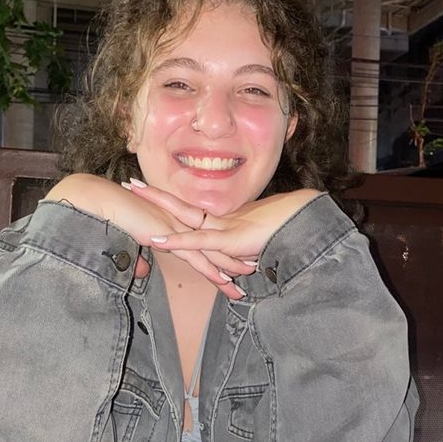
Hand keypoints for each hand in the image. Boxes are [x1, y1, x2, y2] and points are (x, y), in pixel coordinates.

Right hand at [44, 174, 247, 298]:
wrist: (105, 202)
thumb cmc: (113, 216)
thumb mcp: (130, 239)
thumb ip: (139, 256)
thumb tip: (139, 271)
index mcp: (176, 223)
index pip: (205, 239)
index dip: (221, 251)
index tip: (236, 261)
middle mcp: (182, 225)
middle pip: (214, 246)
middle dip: (234, 260)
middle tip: (252, 271)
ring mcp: (178, 230)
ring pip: (211, 254)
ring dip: (229, 270)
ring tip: (244, 284)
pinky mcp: (170, 237)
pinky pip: (195, 257)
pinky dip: (211, 269)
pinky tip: (224, 280)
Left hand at [125, 180, 319, 262]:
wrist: (312, 224)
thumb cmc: (293, 231)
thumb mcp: (261, 246)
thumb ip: (247, 250)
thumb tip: (243, 260)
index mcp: (227, 222)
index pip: (192, 211)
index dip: (170, 201)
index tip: (150, 191)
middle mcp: (222, 222)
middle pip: (181, 206)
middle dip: (155, 195)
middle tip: (130, 181)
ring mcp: (225, 229)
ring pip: (184, 216)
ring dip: (158, 204)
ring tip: (133, 189)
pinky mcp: (232, 241)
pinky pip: (200, 242)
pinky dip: (179, 242)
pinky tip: (158, 239)